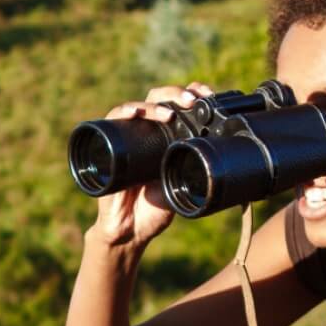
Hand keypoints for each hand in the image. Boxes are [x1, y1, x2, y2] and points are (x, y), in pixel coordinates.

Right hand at [89, 82, 215, 246]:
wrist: (130, 231)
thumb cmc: (154, 210)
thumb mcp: (181, 186)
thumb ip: (193, 171)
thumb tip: (216, 157)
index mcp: (167, 139)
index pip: (179, 106)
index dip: (192, 95)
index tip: (208, 94)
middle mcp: (147, 133)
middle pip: (160, 99)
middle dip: (177, 94)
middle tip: (192, 100)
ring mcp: (128, 136)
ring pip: (139, 106)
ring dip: (155, 104)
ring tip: (169, 112)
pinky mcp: (109, 144)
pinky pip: (113, 120)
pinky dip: (124, 111)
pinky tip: (135, 111)